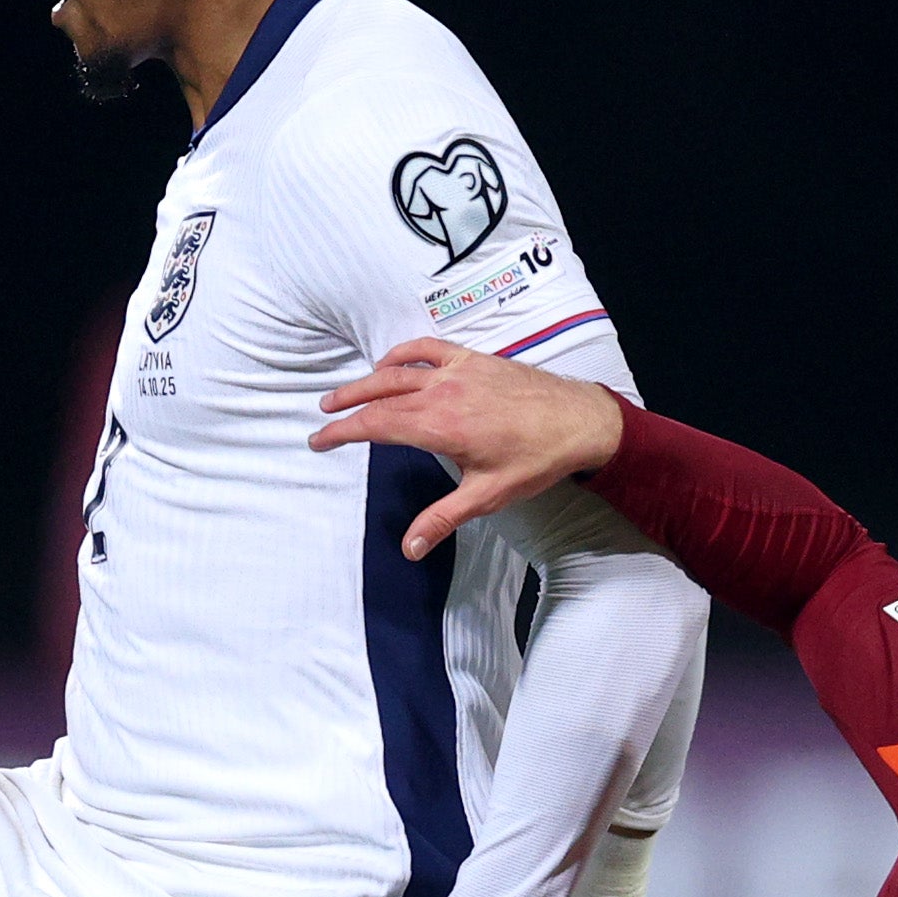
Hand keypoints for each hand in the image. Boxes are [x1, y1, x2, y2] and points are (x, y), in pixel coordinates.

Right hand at [308, 339, 626, 561]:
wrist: (578, 421)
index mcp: (439, 425)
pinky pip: (427, 349)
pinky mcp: (473, 360)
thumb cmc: (536, 459)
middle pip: (380, 395)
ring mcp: (457, 371)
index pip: (376, 425)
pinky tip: (389, 362)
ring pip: (398, 370)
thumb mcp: (487, 496)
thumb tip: (409, 548)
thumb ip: (442, 518)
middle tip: (322, 418)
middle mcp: (442, 392)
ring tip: (343, 394)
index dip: (343, 432)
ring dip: (366, 380)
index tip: (319, 440)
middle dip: (346, 407)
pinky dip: (402, 353)